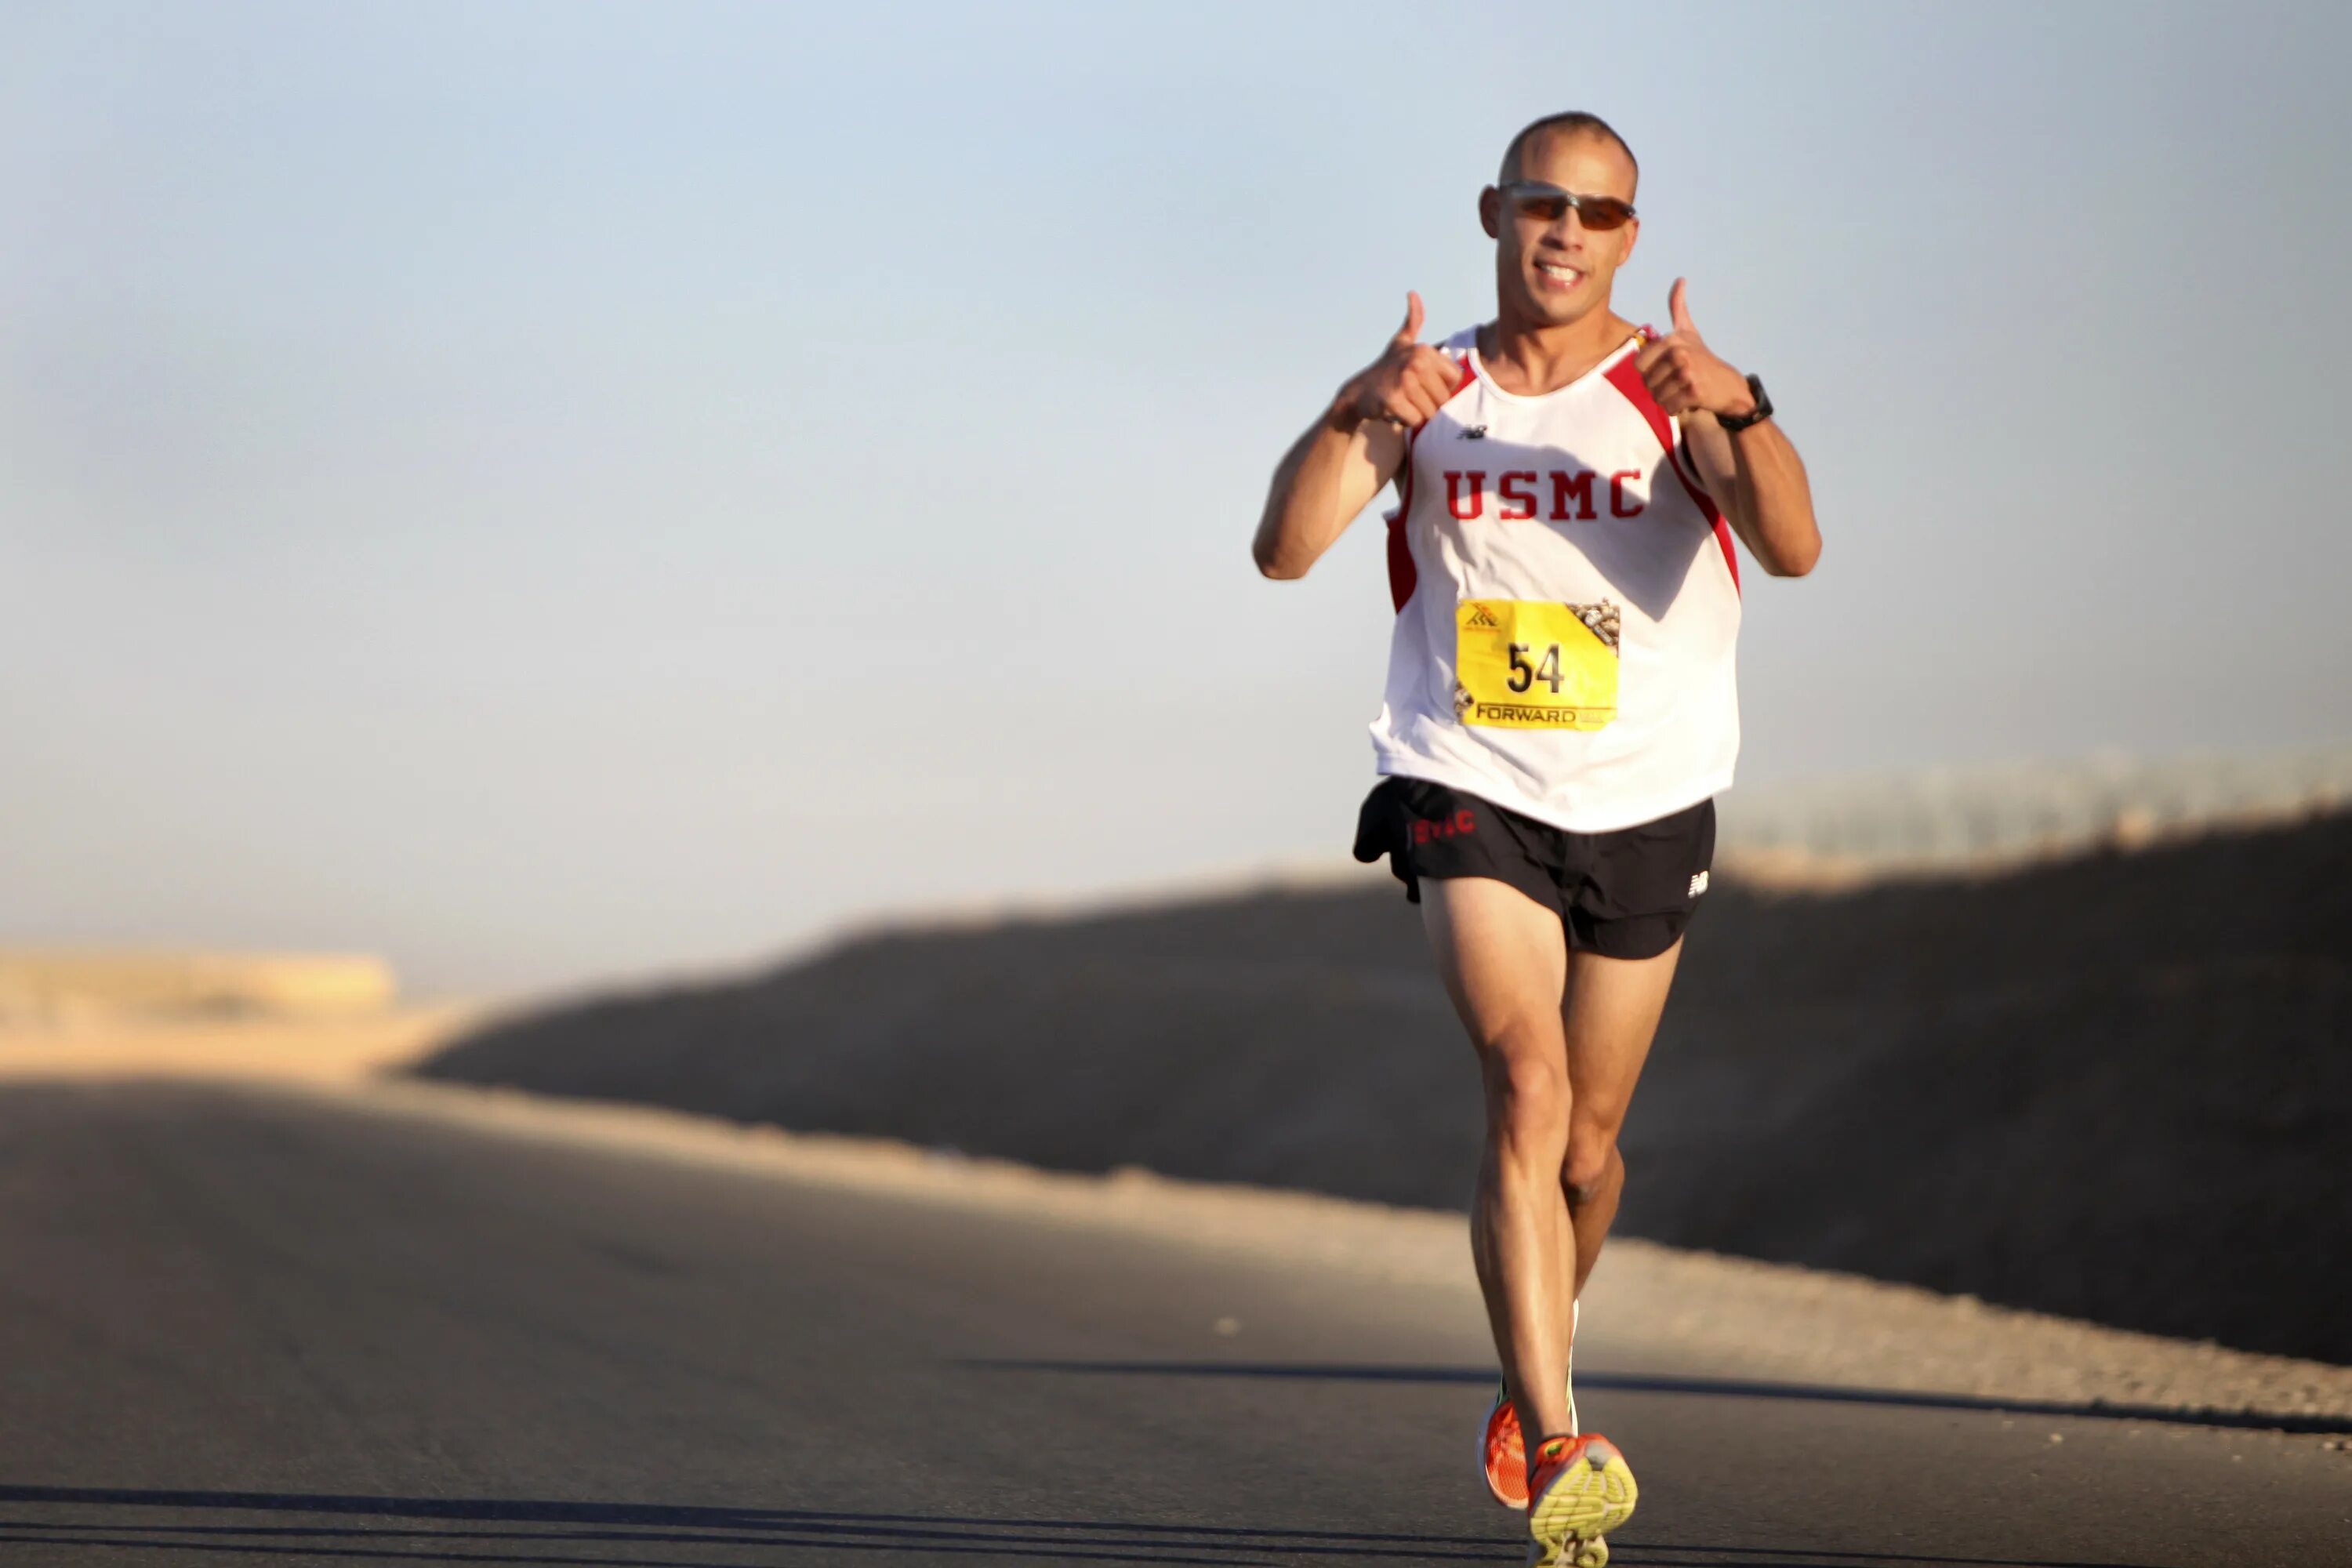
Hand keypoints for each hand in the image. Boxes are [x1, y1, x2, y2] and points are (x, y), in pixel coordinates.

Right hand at [1332, 292, 1463, 430]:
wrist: (1357, 393)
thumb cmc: (1385, 369)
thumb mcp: (1400, 343)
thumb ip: (1412, 320)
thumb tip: (1413, 293)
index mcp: (1424, 350)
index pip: (1455, 381)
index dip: (1440, 388)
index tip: (1422, 384)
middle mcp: (1416, 362)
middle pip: (1443, 399)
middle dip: (1429, 404)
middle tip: (1409, 396)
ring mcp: (1404, 380)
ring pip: (1430, 412)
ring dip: (1417, 414)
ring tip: (1402, 403)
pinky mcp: (1393, 400)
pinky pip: (1415, 421)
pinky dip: (1406, 422)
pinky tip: (1394, 411)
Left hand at [1635, 279, 1754, 419]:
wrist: (1729, 385)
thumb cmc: (1703, 359)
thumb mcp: (1689, 332)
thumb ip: (1678, 308)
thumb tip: (1680, 280)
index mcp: (1671, 339)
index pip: (1638, 365)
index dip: (1649, 372)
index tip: (1667, 369)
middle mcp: (1678, 352)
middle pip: (1646, 382)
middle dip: (1659, 388)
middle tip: (1678, 382)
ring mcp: (1686, 371)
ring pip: (1656, 396)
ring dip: (1668, 399)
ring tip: (1684, 390)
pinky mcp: (1693, 390)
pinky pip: (1668, 407)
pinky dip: (1676, 409)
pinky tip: (1689, 400)